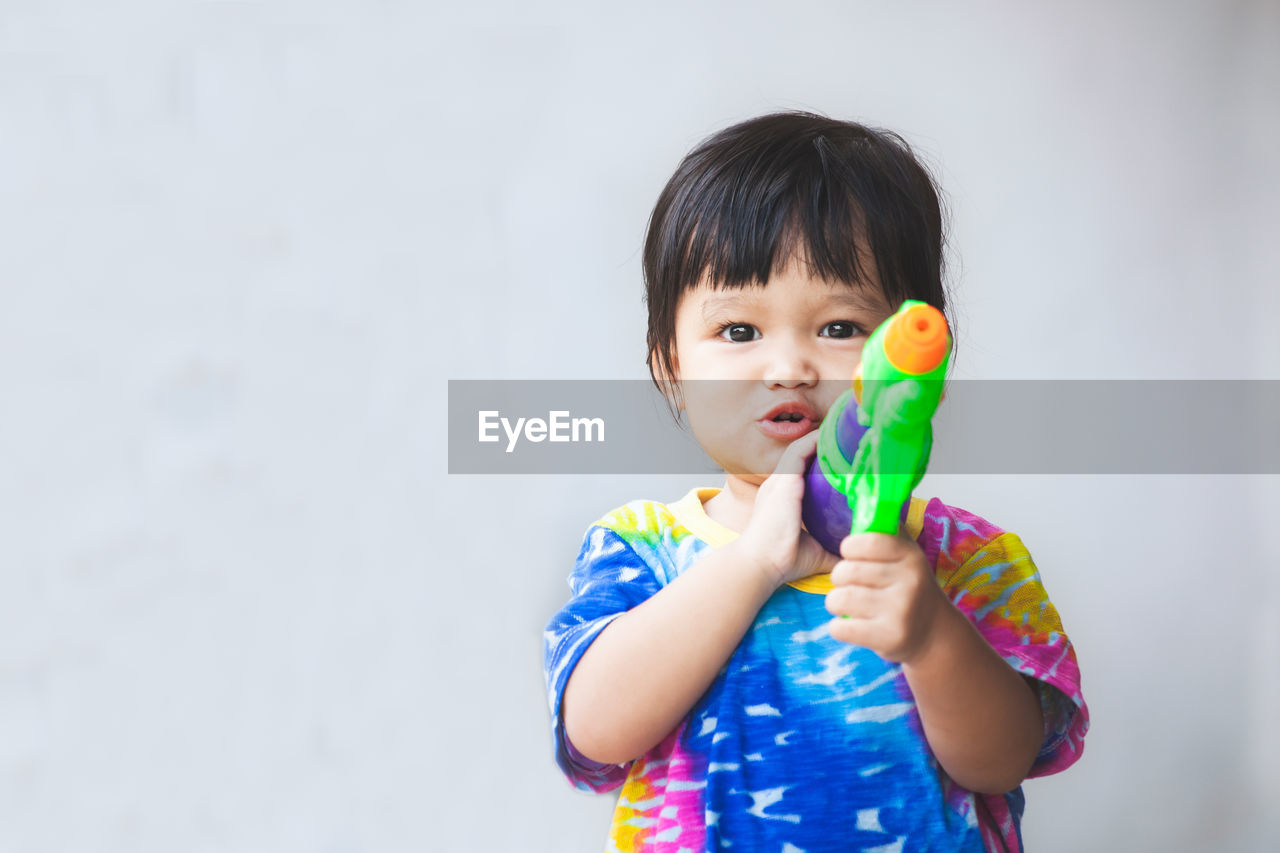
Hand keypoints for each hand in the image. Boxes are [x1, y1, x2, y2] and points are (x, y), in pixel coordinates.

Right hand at [735, 431, 839, 586]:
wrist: (761, 563)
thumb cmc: (783, 559)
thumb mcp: (815, 551)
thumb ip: (834, 549)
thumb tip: (857, 557)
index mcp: (783, 499)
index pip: (802, 471)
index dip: (819, 460)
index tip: (841, 456)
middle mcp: (779, 485)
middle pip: (801, 456)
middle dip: (821, 446)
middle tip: (847, 438)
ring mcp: (780, 480)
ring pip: (801, 449)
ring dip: (820, 438)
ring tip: (842, 429)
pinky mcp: (784, 480)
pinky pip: (800, 451)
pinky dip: (815, 440)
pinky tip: (831, 434)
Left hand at [824, 531, 949, 662]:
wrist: (934, 634)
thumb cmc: (910, 587)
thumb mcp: (907, 555)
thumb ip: (886, 530)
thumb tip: (864, 498)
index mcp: (910, 557)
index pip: (866, 541)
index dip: (849, 547)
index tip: (850, 554)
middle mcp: (908, 583)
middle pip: (845, 571)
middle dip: (839, 578)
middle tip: (849, 583)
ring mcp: (900, 612)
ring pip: (838, 599)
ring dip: (836, 602)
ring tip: (849, 603)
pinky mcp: (888, 638)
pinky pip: (840, 628)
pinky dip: (839, 627)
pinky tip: (852, 624)